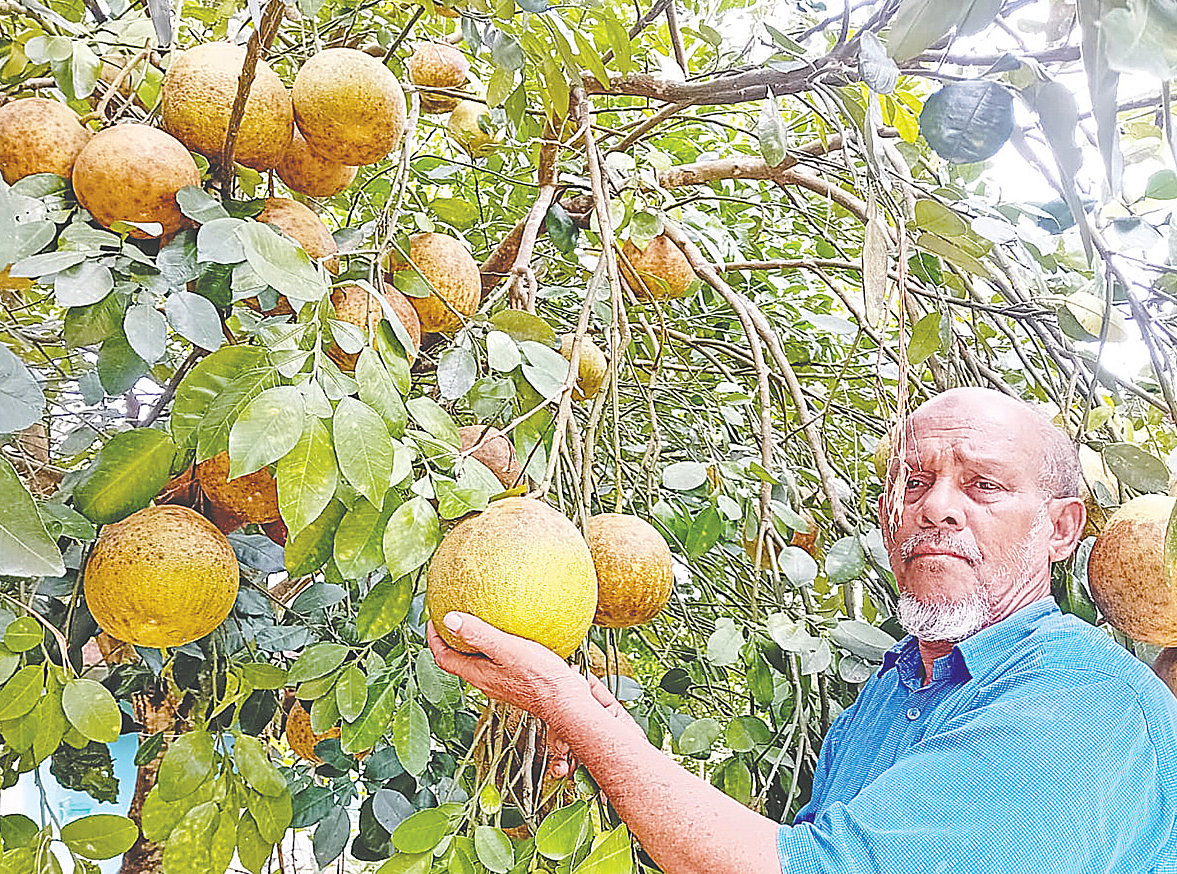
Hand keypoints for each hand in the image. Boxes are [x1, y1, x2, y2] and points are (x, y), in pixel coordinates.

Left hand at [428, 612, 646, 745]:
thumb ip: (479, 635)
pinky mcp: (518, 680)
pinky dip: (497, 645)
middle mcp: (486, 681)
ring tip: (479, 621)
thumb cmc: (539, 679)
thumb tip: (449, 618)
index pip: (444, 659)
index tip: (432, 620)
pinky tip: (513, 632)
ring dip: (473, 643)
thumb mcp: (507, 650)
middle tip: (452, 617)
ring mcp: (502, 682)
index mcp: (478, 675)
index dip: (434, 640)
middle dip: (451, 640)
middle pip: (459, 661)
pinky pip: (500, 660)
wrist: (568, 702)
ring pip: (479, 662)